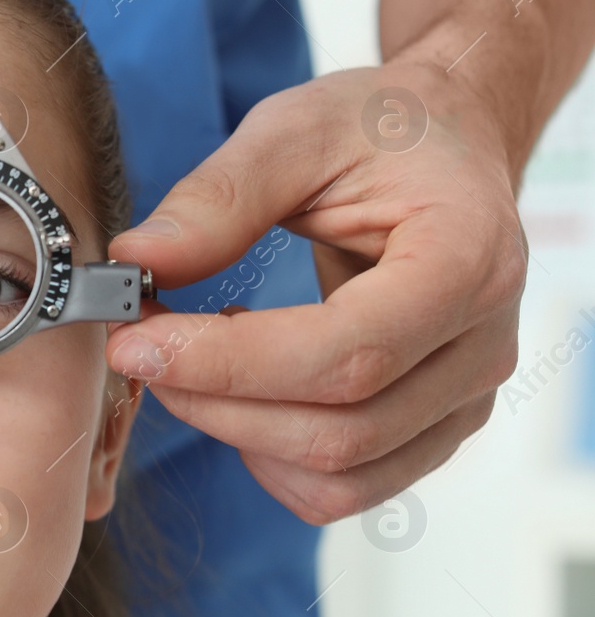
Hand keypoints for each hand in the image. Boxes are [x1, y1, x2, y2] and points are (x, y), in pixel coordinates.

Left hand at [104, 60, 527, 524]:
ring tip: (187, 362)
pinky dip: (269, 456)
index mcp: (467, 259)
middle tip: (137, 346)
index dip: (229, 363)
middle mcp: (481, 344)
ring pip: (339, 475)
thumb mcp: (296, 130)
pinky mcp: (434, 428)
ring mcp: (464, 398)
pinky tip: (238, 390)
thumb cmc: (383, 131)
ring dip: (235, 433)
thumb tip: (138, 261)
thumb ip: (218, 196)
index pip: (347, 353)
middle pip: (339, 431)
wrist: (450, 145)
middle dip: (214, 401)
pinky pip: (346, 486)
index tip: (135, 340)